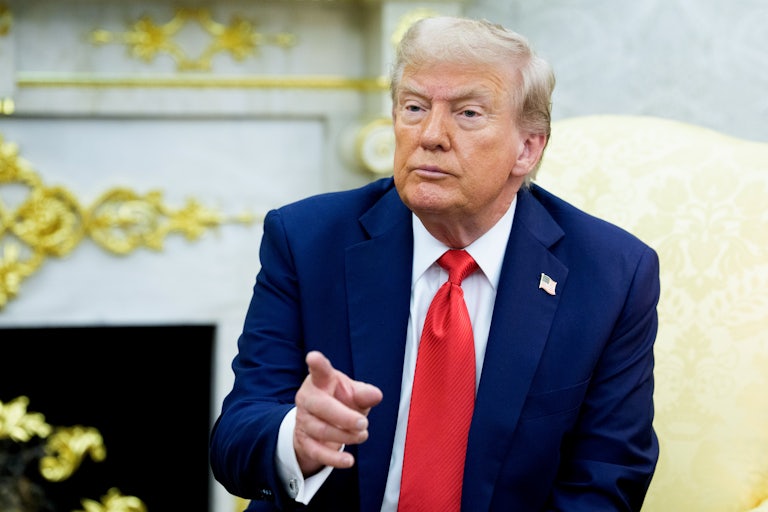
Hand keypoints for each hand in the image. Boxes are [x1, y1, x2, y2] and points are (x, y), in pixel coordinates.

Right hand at [294, 350, 382, 475]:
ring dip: (345, 435)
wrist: (320, 422)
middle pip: (321, 406)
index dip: (317, 363)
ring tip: (363, 435)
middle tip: (363, 423)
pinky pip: (317, 451)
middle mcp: (308, 398)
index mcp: (320, 380)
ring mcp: (304, 419)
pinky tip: (348, 461)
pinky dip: (334, 458)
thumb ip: (364, 393)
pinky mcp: (304, 440)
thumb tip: (376, 395)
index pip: (319, 370)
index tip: (313, 357)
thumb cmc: (339, 400)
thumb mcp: (353, 393)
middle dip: (343, 416)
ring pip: (321, 430)